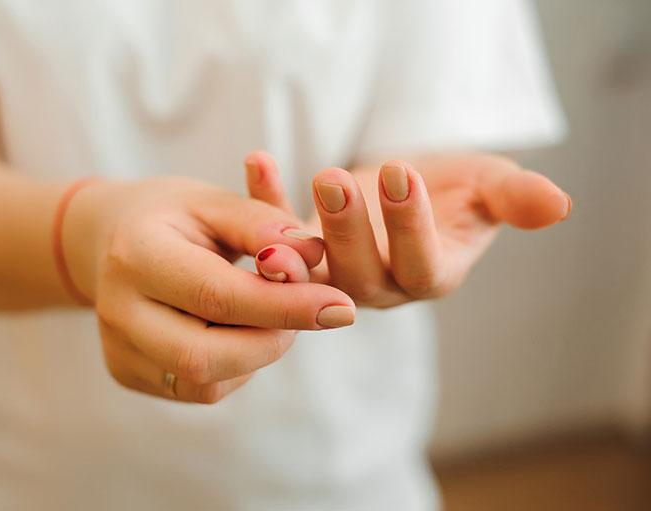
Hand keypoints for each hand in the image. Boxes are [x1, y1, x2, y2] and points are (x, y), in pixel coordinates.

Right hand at [62, 177, 354, 402]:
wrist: (113, 238)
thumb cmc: (174, 215)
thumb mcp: (216, 202)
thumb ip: (264, 225)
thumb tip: (313, 257)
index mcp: (136, 253)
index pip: (217, 295)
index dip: (285, 306)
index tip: (342, 307)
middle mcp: (116, 308)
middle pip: (205, 356)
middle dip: (272, 340)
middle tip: (307, 311)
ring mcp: (117, 348)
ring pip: (204, 381)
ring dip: (256, 353)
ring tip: (267, 313)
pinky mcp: (126, 372)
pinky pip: (197, 389)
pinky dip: (234, 365)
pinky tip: (235, 330)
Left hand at [245, 151, 570, 306]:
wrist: (408, 188)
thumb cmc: (457, 189)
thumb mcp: (490, 187)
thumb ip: (517, 198)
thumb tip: (559, 205)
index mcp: (432, 274)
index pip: (421, 263)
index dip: (410, 224)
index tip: (400, 171)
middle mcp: (383, 286)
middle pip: (361, 274)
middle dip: (347, 229)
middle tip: (334, 178)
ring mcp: (338, 273)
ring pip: (315, 267)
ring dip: (296, 233)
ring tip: (285, 186)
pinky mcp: (303, 252)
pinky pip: (278, 234)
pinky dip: (265, 201)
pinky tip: (257, 159)